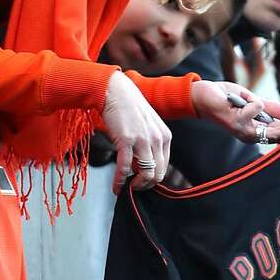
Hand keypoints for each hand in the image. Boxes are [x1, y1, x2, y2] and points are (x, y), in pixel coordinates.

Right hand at [102, 70, 171, 194]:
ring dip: (136, 186)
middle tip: (133, 188)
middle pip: (158, 174)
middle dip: (146, 185)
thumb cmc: (128, 107)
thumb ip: (150, 142)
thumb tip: (142, 165)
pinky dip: (120, 180)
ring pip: (146, 174)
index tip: (141, 182)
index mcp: (165, 136)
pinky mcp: (127, 140)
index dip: (152, 179)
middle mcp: (157, 139)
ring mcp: (143, 140)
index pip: (164, 167)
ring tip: (126, 188)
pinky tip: (116, 186)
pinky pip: (126, 167)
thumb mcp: (147, 125)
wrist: (114, 91)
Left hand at [191, 81, 279, 143]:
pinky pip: (257, 107)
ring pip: (274, 127)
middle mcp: (250, 136)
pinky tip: (239, 98)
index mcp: (254, 131)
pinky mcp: (238, 123)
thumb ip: (270, 108)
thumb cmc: (224, 98)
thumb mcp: (251, 100)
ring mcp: (244, 131)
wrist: (200, 95)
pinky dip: (252, 98)